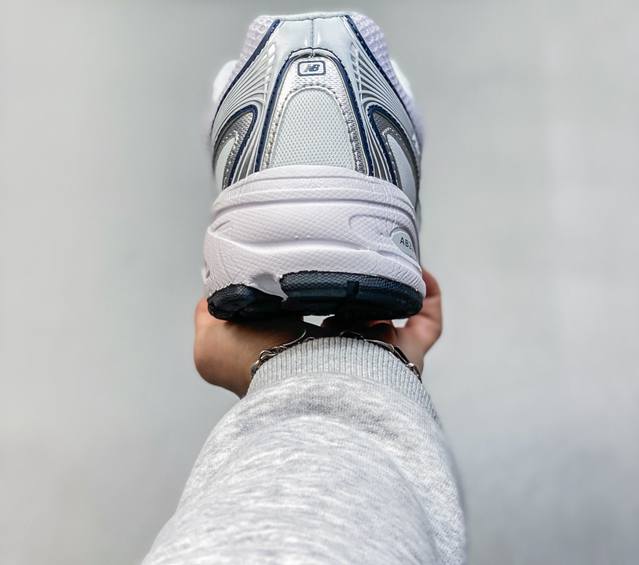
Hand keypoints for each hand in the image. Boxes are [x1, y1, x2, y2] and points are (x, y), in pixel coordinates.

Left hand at [194, 269, 441, 395]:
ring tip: (381, 256)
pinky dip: (426, 295)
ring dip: (388, 288)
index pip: (315, 323)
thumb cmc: (256, 366)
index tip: (312, 266)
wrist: (297, 381)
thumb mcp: (212, 340)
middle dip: (357, 290)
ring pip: (394, 319)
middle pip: (359, 319)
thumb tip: (214, 295)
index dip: (316, 295)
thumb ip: (211, 313)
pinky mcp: (408, 354)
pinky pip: (427, 323)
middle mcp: (343, 357)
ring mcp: (379, 357)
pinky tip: (415, 270)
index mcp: (304, 352)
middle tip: (353, 259)